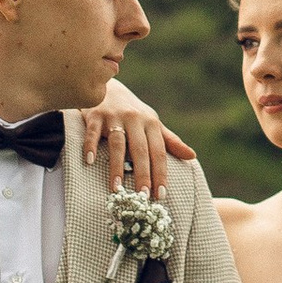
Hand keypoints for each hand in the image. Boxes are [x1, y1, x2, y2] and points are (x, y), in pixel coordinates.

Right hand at [79, 86, 193, 193]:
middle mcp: (135, 119)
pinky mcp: (95, 115)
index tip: (161, 195)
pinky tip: (90, 161)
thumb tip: (192, 156)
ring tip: (116, 188)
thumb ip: (170, 141)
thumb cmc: (133, 111)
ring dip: (117, 166)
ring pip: (118, 143)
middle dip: (143, 174)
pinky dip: (91, 146)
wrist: (109, 86)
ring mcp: (114, 116)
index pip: (159, 152)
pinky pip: (93, 132)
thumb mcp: (152, 123)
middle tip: (142, 196)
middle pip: (140, 150)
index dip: (160, 173)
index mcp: (151, 123)